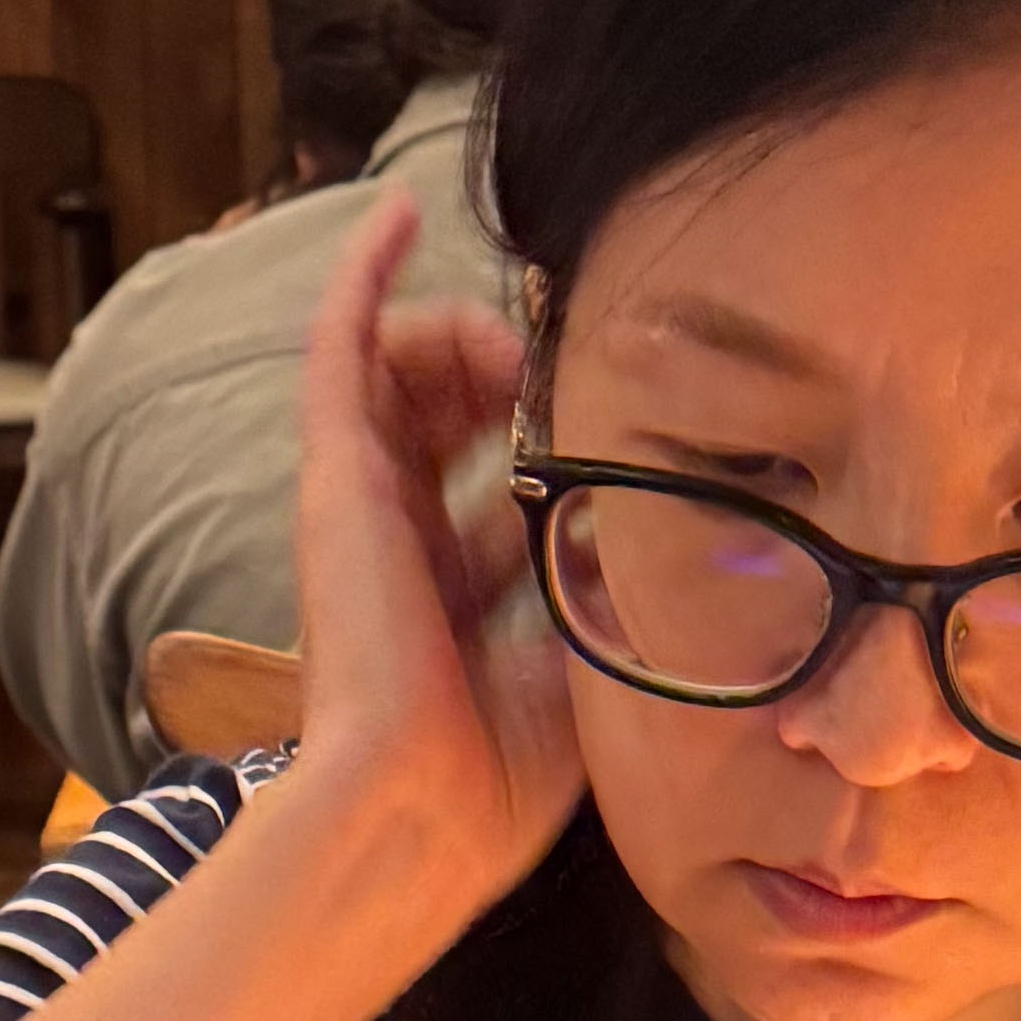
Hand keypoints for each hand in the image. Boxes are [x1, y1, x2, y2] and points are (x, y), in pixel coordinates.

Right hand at [274, 197, 587, 946]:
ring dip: (462, 335)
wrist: (419, 808)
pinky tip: (400, 212)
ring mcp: (362, 501)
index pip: (494, 477)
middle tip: (557, 366)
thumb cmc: (497, 777)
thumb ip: (612, 596)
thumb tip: (685, 532)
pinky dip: (364, 276)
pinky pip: (337, 348)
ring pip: (398, 370)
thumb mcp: (585, 672)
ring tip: (510, 339)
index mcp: (455, 594)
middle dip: (506, 377)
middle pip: (446, 411)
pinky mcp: (335, 474)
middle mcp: (402, 540)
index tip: (602, 396)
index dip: (542, 429)